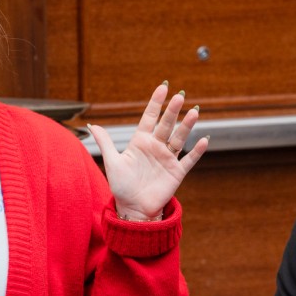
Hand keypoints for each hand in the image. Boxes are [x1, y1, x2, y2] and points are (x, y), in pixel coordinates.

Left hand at [89, 82, 208, 219]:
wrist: (133, 208)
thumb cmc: (122, 186)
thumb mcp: (112, 162)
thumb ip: (105, 143)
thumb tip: (92, 125)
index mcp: (140, 142)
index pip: (149, 118)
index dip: (156, 103)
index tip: (163, 87)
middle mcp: (156, 147)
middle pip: (166, 125)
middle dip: (172, 111)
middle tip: (180, 96)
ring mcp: (167, 159)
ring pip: (179, 138)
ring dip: (187, 126)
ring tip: (194, 112)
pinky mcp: (176, 172)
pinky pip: (188, 160)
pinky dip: (197, 151)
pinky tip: (203, 139)